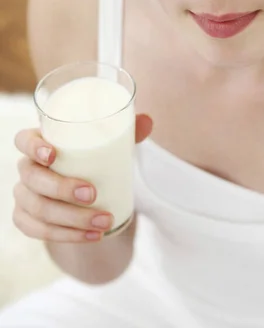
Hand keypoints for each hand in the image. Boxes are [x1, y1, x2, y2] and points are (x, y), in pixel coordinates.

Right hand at [12, 114, 151, 243]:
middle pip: (32, 178)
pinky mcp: (28, 220)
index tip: (53, 155)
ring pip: (38, 209)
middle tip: (92, 194)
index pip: (23, 140)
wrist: (84, 193)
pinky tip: (92, 236)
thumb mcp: (109, 144)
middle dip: (61, 188)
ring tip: (104, 221)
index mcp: (40, 143)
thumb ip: (127, 131)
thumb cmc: (93, 159)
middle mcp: (27, 168)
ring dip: (71, 219)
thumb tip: (147, 121)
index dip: (33, 147)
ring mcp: (25, 196)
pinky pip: (39, 232)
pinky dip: (67, 236)